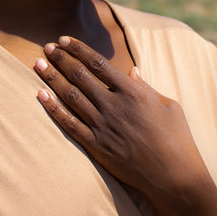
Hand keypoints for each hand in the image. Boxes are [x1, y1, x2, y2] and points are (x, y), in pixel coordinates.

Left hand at [34, 37, 209, 204]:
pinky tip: (41, 95)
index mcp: (133, 92)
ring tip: (38, 64)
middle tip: (47, 47)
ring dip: (52, 78)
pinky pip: (69, 124)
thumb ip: (146, 87)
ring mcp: (103, 127)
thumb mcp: (169, 106)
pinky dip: (53, 108)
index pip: (99, 63)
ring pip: (70, 96)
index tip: (64, 40)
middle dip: (61, 59)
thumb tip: (132, 71)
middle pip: (80, 76)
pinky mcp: (97, 147)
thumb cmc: (177, 139)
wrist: (173, 176)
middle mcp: (115, 106)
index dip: (79, 50)